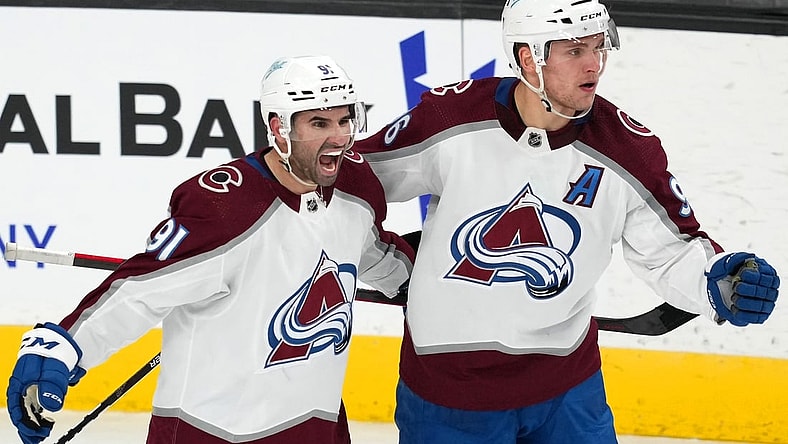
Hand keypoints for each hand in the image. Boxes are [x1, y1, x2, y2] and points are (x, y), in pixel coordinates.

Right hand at [6, 322, 85, 443]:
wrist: (63, 338)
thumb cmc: (55, 353)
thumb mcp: (53, 370)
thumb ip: (50, 388)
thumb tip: (52, 408)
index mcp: (19, 383)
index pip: (17, 410)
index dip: (25, 425)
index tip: (35, 436)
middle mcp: (22, 386)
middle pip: (21, 411)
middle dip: (29, 427)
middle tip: (39, 439)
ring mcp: (31, 385)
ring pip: (29, 408)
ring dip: (34, 422)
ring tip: (44, 433)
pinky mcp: (40, 384)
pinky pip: (37, 402)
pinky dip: (40, 413)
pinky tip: (47, 421)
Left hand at [705, 252, 779, 325]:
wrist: (721, 284)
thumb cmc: (728, 271)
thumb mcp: (729, 261)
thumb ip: (737, 258)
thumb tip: (750, 257)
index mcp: (767, 274)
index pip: (766, 278)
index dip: (754, 277)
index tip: (742, 274)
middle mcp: (770, 289)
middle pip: (763, 292)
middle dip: (747, 290)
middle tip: (735, 286)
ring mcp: (767, 303)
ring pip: (760, 306)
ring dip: (745, 302)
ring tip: (734, 297)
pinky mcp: (760, 315)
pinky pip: (756, 318)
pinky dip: (744, 314)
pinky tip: (734, 308)